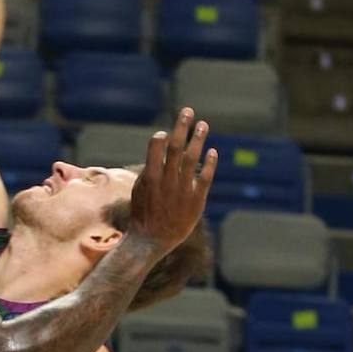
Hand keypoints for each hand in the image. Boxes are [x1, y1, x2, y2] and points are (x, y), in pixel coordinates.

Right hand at [127, 109, 216, 252]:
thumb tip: (158, 151)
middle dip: (182, 127)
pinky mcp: (196, 201)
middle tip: (188, 111)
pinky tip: (213, 151)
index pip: (156, 148)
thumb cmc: (143, 214)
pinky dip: (209, 163)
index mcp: (150, 177)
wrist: (151, 241)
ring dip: (197, 139)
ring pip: (191, 158)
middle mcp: (167, 181)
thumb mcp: (139, 190)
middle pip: (175, 147)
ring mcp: (182, 190)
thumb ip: (150, 171)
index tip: (165, 131)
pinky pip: (205, 178)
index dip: (162, 136)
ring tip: (203, 124)